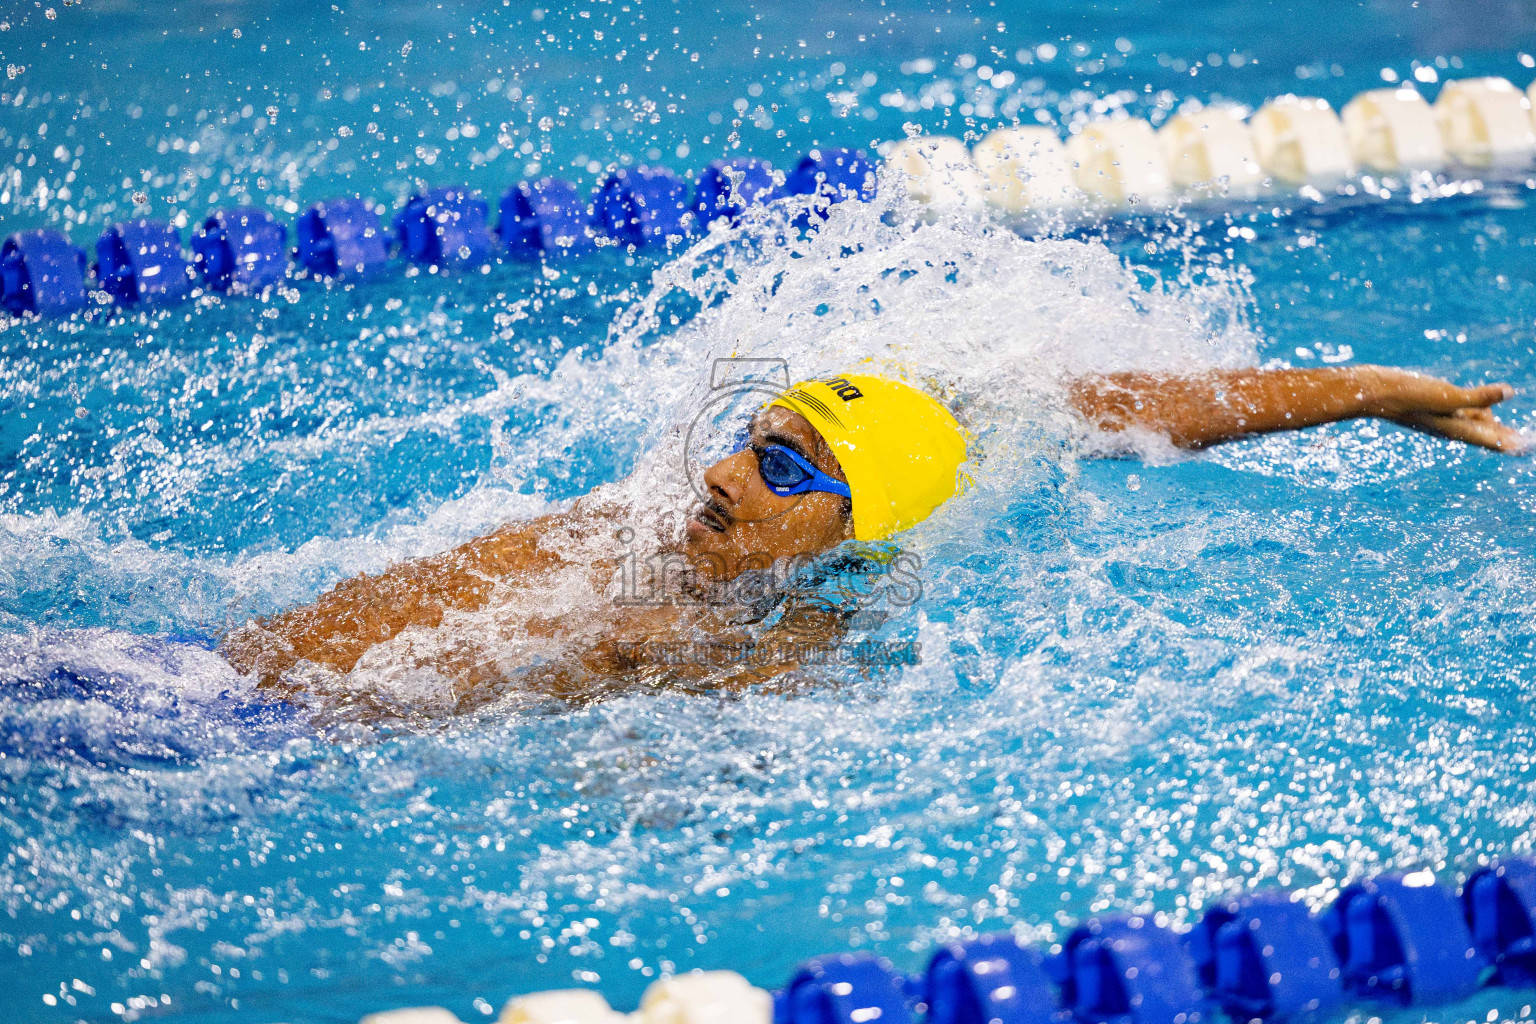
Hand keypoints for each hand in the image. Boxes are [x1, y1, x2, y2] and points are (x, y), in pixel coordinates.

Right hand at [1369, 371, 1527, 452]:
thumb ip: (1479, 397)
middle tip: (1524, 444)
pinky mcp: (1430, 405)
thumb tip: (1510, 392)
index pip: (1492, 440)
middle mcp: (1449, 425)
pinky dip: (1476, 409)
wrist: (1371, 392)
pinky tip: (1481, 405)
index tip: (1527, 448)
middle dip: (1506, 438)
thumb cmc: (1406, 396)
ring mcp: (1439, 415)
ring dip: (1493, 424)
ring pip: (1474, 421)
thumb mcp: (1445, 396)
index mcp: (1456, 428)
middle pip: (1486, 434)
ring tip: (1509, 431)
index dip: (1512, 444)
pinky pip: (1460, 410)